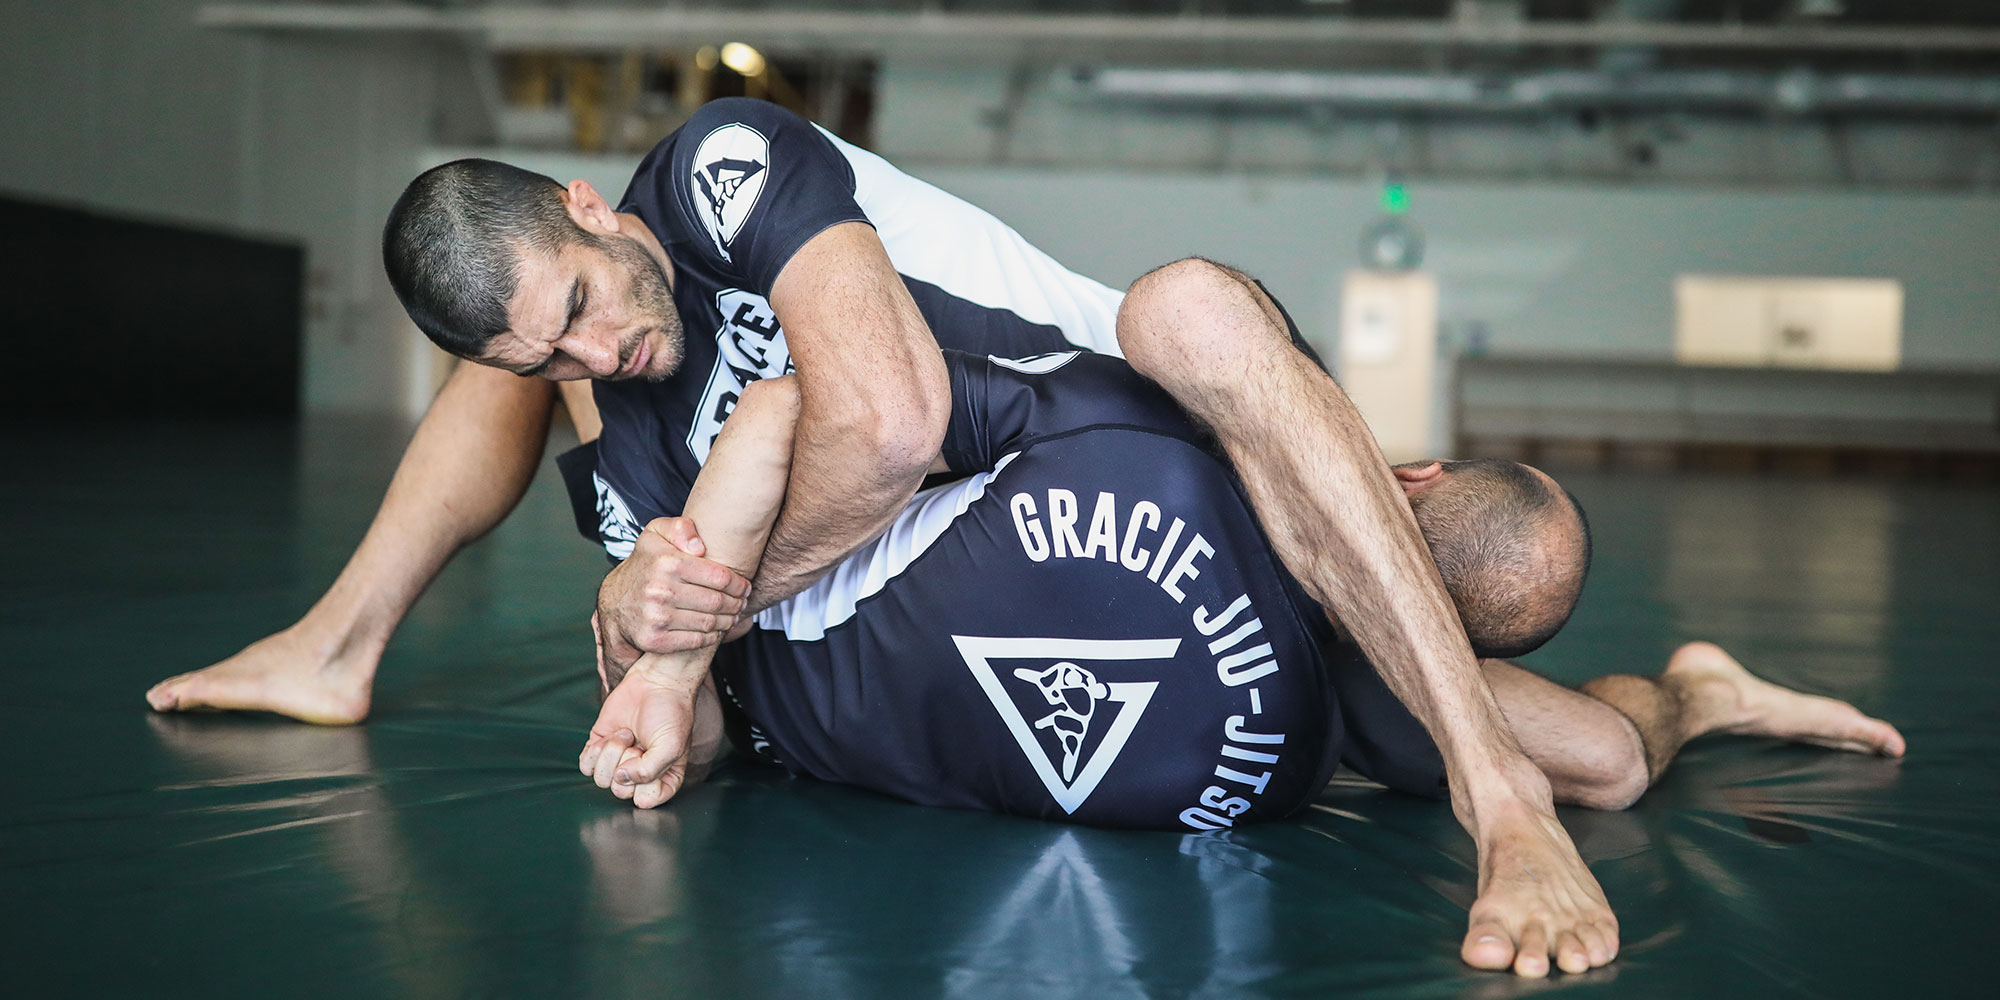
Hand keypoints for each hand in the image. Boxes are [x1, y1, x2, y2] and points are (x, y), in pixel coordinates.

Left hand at [579, 661, 703, 808]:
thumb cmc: (671, 713)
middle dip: (626, 764)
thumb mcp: (672, 746)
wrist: (655, 682)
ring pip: (601, 780)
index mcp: (662, 780)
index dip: (644, 784)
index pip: (645, 802)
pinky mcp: (600, 748)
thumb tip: (621, 779)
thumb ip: (650, 771)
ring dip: (612, 753)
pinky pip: (585, 766)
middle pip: (620, 792)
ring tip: (627, 734)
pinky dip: (594, 751)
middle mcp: (639, 775)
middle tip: (638, 744)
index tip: (650, 760)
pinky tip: (610, 736)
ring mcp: (617, 762)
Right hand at [597, 517, 752, 675]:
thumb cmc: (645, 564)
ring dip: (728, 621)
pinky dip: (711, 637)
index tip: (745, 587)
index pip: (720, 577)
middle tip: (742, 603)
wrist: (614, 601)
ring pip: (709, 622)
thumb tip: (700, 547)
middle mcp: (660, 590)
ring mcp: (656, 617)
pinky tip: (715, 630)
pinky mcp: (654, 639)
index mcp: (667, 563)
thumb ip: (680, 527)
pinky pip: (696, 641)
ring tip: (733, 616)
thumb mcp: (656, 533)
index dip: (739, 584)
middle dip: (737, 604)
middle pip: (718, 601)